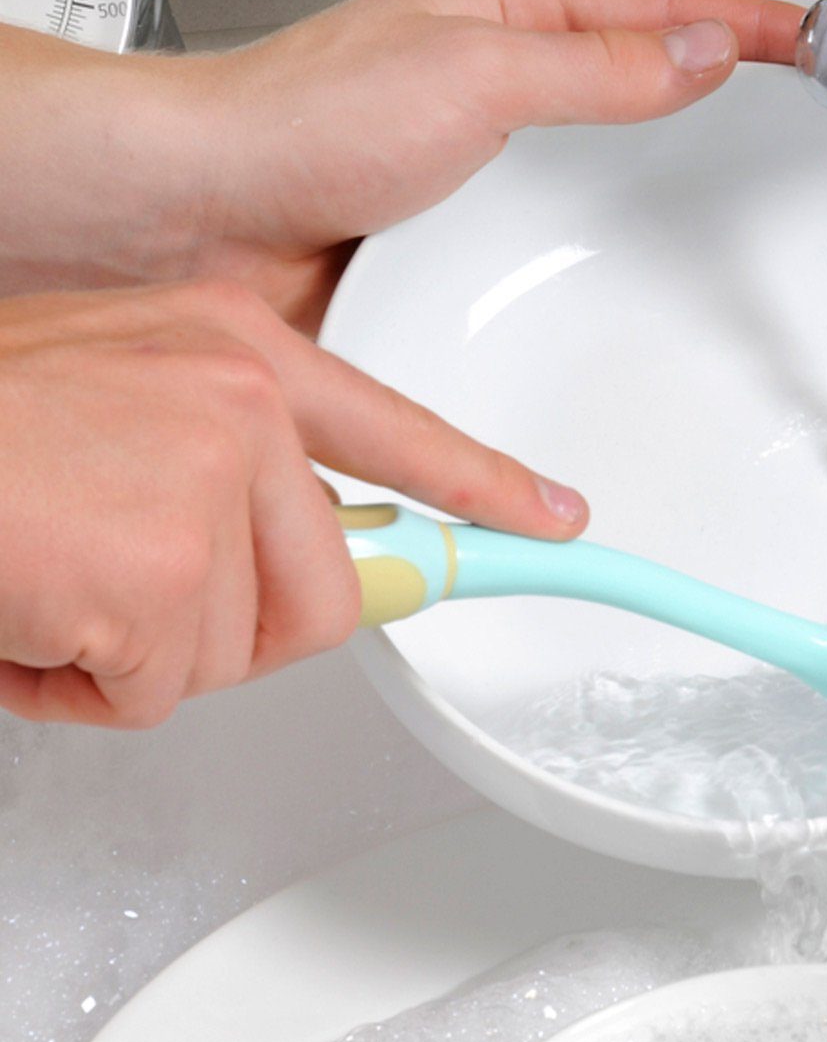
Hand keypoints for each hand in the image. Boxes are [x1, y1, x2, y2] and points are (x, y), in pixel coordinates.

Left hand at [0, 0, 804, 329]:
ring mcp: (480, 146)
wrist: (213, 217)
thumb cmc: (305, 125)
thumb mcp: (474, 76)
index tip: (822, 37)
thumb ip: (595, 66)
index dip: (750, 17)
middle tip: (797, 85)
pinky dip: (606, 213)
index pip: (660, 4)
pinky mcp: (461, 215)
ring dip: (669, 141)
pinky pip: (556, 206)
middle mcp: (497, 72)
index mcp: (506, 9)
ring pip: (600, 135)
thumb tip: (701, 49)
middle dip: (723, 67)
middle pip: (638, 58)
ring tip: (738, 151)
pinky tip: (628, 232)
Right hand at [0, 280, 586, 726]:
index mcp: (235, 354)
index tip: (558, 524)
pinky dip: (81, 683)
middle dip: (228, 623)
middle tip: (125, 588)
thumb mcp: (122, 408)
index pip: (403, 434)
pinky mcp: (157, 561)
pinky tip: (26, 610)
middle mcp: (238, 398)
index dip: (488, 489)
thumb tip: (315, 549)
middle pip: (327, 589)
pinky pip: (161, 686)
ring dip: (140, 648)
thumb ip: (227, 470)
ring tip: (55, 576)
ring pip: (241, 646)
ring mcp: (206, 474)